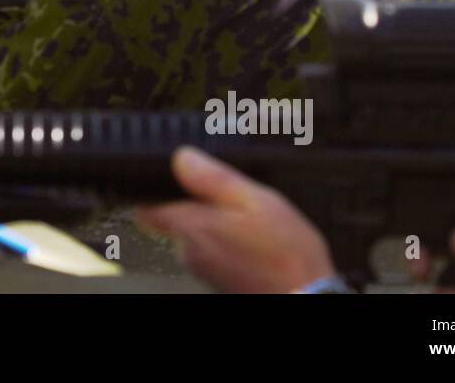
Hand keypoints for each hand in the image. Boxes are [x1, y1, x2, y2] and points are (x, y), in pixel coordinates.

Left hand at [136, 147, 335, 292]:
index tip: (171, 177)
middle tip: (228, 194)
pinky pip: (211, 249)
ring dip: (214, 221)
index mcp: (192, 226)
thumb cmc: (286, 254)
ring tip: (247, 217)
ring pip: (194, 232)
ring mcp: (201, 267)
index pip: (147, 205)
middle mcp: (188, 250)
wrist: (307, 296)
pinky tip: (250, 237)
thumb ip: (213, 179)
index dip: (155, 188)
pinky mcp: (216, 277)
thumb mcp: (255, 200)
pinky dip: (225, 240)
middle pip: (173, 215)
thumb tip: (182, 157)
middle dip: (195, 201)